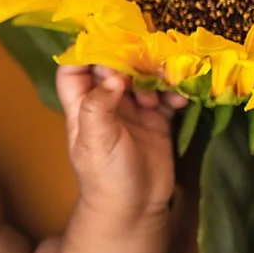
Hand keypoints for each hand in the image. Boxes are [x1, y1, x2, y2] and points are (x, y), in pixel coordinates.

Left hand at [55, 64, 184, 231]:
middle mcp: (105, 103)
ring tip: (164, 85)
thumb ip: (100, 107)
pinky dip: (174, 93)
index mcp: (82, 106)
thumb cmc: (106, 178)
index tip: (108, 42)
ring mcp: (132, 110)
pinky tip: (179, 99)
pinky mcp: (156, 120)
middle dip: (130, 59)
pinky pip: (166, 96)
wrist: (134, 210)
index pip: (74, 68)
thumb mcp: (97, 142)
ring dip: (155, 75)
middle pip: (113, 66)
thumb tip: (114, 76)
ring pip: (142, 78)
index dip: (86, 52)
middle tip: (146, 61)